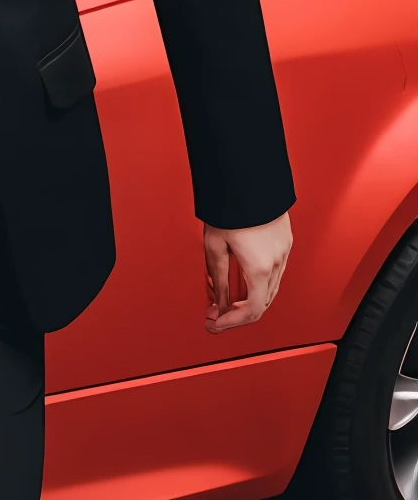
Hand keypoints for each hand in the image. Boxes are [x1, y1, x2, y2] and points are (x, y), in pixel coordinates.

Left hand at [203, 212, 291, 333]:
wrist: (248, 176)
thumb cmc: (230, 205)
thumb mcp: (214, 244)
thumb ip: (218, 277)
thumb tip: (218, 302)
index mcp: (260, 268)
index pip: (251, 311)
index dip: (231, 322)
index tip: (215, 322)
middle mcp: (277, 262)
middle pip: (263, 303)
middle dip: (238, 313)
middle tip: (216, 312)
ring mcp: (284, 250)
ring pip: (271, 288)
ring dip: (250, 298)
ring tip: (224, 294)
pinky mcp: (285, 240)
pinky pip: (276, 271)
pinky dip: (260, 282)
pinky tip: (241, 276)